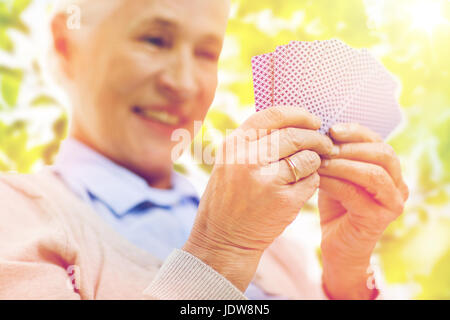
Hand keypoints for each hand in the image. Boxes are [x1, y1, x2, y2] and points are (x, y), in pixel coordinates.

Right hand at [183, 106, 333, 290]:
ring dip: (315, 162)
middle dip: (317, 138)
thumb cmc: (228, 198)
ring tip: (310, 169)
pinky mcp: (283, 201)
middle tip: (326, 145)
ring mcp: (266, 180)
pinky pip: (311, 182)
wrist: (223, 239)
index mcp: (234, 145)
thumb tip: (293, 123)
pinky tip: (300, 188)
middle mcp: (248, 159)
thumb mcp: (229, 162)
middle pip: (295, 135)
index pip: (273, 115)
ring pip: (307, 158)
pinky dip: (312, 182)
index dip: (299, 115)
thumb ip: (254, 142)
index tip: (313, 121)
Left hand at [318, 123, 408, 298]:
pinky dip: (334, 182)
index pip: (379, 142)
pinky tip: (317, 179)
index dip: (356, 132)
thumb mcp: (338, 176)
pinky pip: (355, 193)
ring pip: (373, 173)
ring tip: (320, 161)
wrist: (338, 244)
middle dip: (351, 146)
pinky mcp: (378, 218)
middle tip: (325, 146)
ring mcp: (392, 203)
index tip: (331, 129)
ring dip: (343, 164)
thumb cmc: (337, 207)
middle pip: (383, 154)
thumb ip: (337, 158)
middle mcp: (398, 185)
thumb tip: (321, 134)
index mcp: (390, 171)